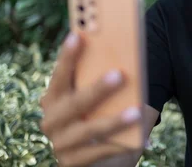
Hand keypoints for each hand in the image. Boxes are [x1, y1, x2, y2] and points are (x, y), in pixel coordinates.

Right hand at [39, 33, 141, 165]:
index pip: (60, 75)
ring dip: (114, 120)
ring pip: (89, 130)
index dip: (67, 57)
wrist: (96, 157)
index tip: (76, 36)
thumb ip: (101, 79)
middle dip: (98, 89)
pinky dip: (120, 144)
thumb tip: (124, 59)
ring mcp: (60, 143)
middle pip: (74, 103)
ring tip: (136, 111)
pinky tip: (140, 138)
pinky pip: (99, 152)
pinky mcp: (72, 163)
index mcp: (54, 98)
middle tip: (119, 74)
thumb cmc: (99, 115)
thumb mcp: (98, 98)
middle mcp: (51, 120)